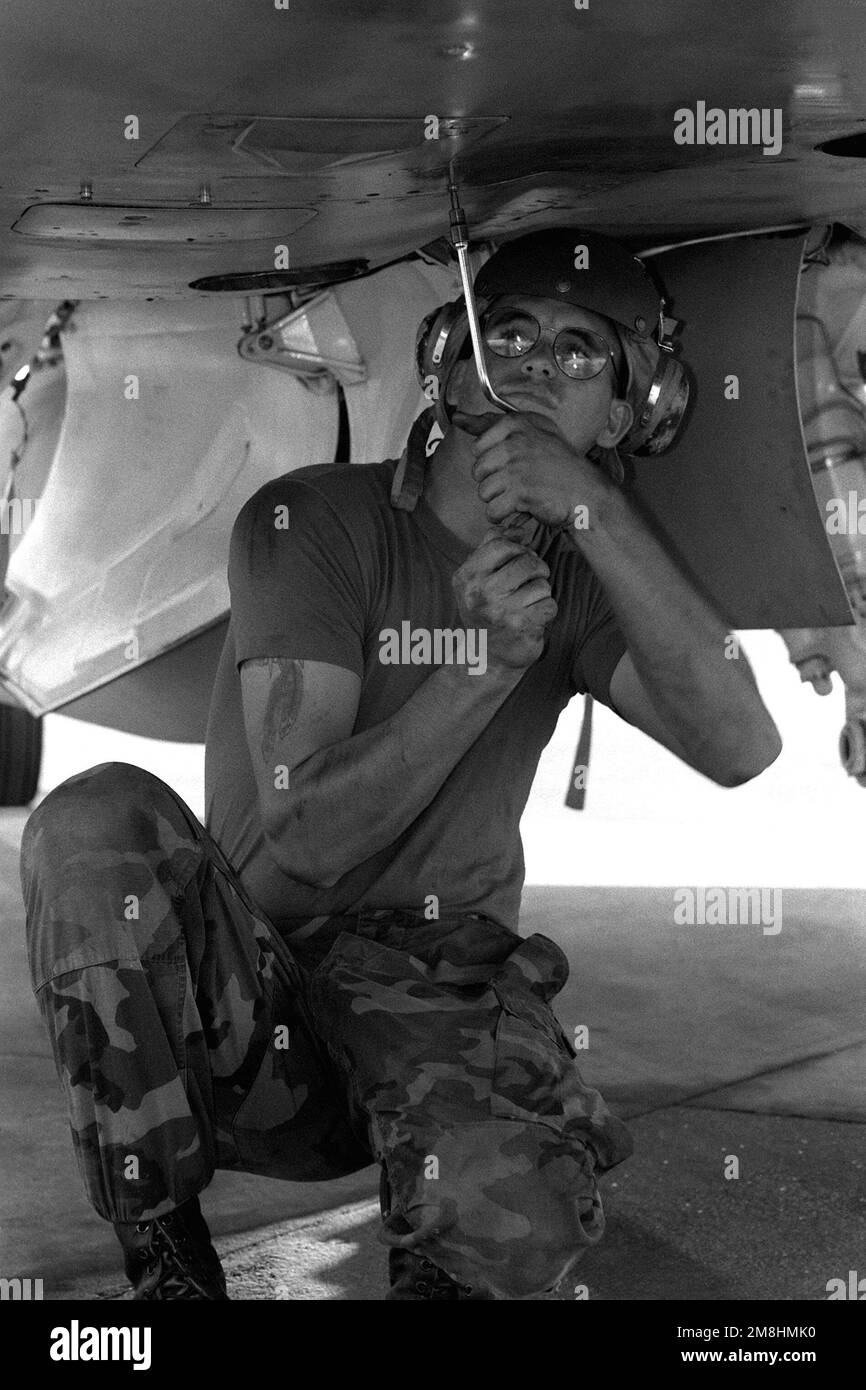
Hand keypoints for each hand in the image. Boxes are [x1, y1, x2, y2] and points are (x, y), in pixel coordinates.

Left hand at [452, 408, 597, 529]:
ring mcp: (517, 467)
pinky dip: (504, 516)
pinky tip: (520, 509)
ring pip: (483, 492)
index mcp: (517, 423)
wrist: (586, 494)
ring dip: (500, 499)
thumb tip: (457, 417)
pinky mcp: (519, 492)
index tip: (516, 462)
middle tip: (521, 481)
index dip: (494, 460)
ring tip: (522, 494)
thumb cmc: (557, 464)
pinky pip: (492, 511)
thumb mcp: (530, 433)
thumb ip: (490, 424)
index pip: (478, 447)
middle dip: (495, 481)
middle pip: (478, 471)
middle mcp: (515, 442)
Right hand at [452, 531, 557, 670]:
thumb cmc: (486, 613)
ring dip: (541, 594)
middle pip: (527, 562)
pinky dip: (547, 611)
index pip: (500, 544)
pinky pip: (549, 604)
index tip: (519, 561)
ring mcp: (500, 611)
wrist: (487, 659)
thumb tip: (517, 526)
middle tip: (530, 583)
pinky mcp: (521, 627)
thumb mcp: (477, 580)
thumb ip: (491, 550)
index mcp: (466, 577)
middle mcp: (480, 593)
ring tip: (527, 605)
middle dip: (536, 570)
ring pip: (541, 584)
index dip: (518, 549)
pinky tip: (533, 619)